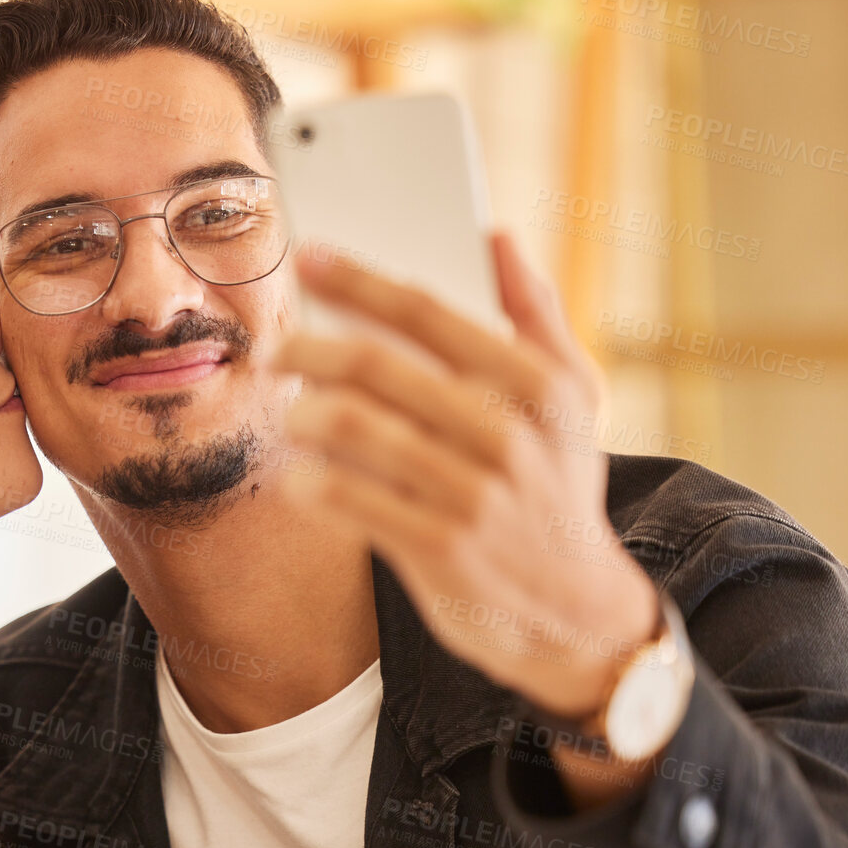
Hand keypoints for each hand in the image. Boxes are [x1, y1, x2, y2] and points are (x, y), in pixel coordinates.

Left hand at [273, 232, 659, 721]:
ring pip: (351, 428)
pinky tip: (300, 475)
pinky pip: (347, 498)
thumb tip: (498, 236)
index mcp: (537, 385)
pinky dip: (309, 479)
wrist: (574, 612)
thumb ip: (536, 314)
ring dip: (301, 414)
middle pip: (377, 365)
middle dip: (307, 347)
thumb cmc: (556, 489)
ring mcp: (472, 494)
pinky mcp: (439, 549)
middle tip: (274, 350)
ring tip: (290, 415)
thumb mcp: (574, 401)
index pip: (429, 312)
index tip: (307, 257)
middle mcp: (507, 435)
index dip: (358, 280)